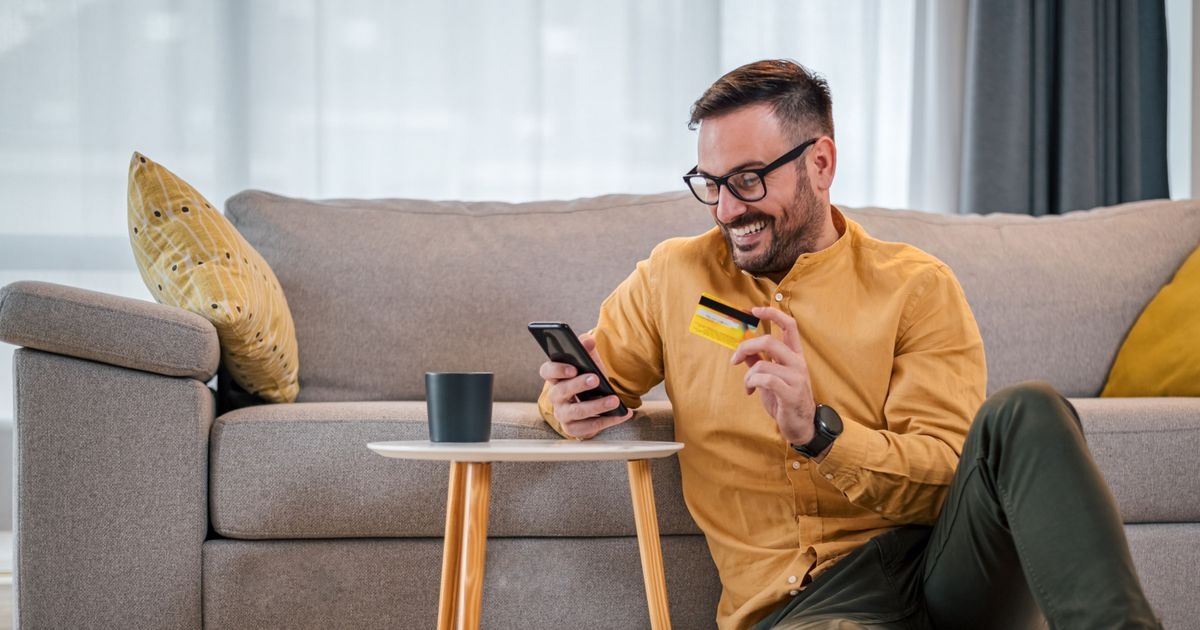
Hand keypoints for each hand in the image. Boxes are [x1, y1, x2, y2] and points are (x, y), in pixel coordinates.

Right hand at [538, 333, 632, 438]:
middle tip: (596, 379)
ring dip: (596, 405)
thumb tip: (589, 340)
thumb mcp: (589, 361)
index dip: (558, 370)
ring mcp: (563, 414)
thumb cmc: (589, 377)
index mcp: (555, 376)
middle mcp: (555, 396)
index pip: (546, 371)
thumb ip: (587, 348)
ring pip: (576, 411)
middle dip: (578, 385)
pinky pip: (589, 427)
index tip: (573, 368)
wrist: (595, 402)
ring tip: (614, 400)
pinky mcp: (573, 429)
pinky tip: (622, 414)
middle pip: (561, 391)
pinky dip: (608, 420)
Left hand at [730, 307, 816, 444]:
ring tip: (748, 386)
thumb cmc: (786, 401)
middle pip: (770, 341)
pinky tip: (751, 391)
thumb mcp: (770, 378)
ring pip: (763, 364)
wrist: (801, 426)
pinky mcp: (791, 393)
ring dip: (748, 375)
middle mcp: (798, 363)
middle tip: (735, 359)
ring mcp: (796, 377)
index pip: (789, 326)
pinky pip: (765, 379)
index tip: (755, 310)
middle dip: (746, 347)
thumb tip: (743, 348)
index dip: (772, 314)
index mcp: (795, 355)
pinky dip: (752, 384)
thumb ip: (759, 362)